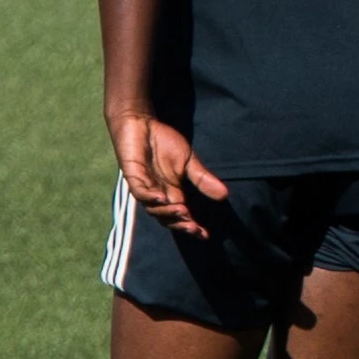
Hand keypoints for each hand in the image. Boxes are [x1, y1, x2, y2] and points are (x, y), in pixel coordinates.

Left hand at [108, 111, 223, 237]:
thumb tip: (225, 195)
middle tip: (194, 228)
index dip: (192, 226)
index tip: (206, 235)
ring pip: (153, 209)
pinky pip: (140, 192)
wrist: (141, 123)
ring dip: (168, 213)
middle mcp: (157, 194)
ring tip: (183, 212)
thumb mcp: (188, 161)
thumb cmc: (162, 141)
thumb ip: (202, 179)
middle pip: (167, 218)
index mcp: (171, 192)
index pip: (182, 215)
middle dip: (180, 224)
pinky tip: (162, 198)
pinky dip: (150, 197)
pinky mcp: (133, 176)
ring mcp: (144, 187)